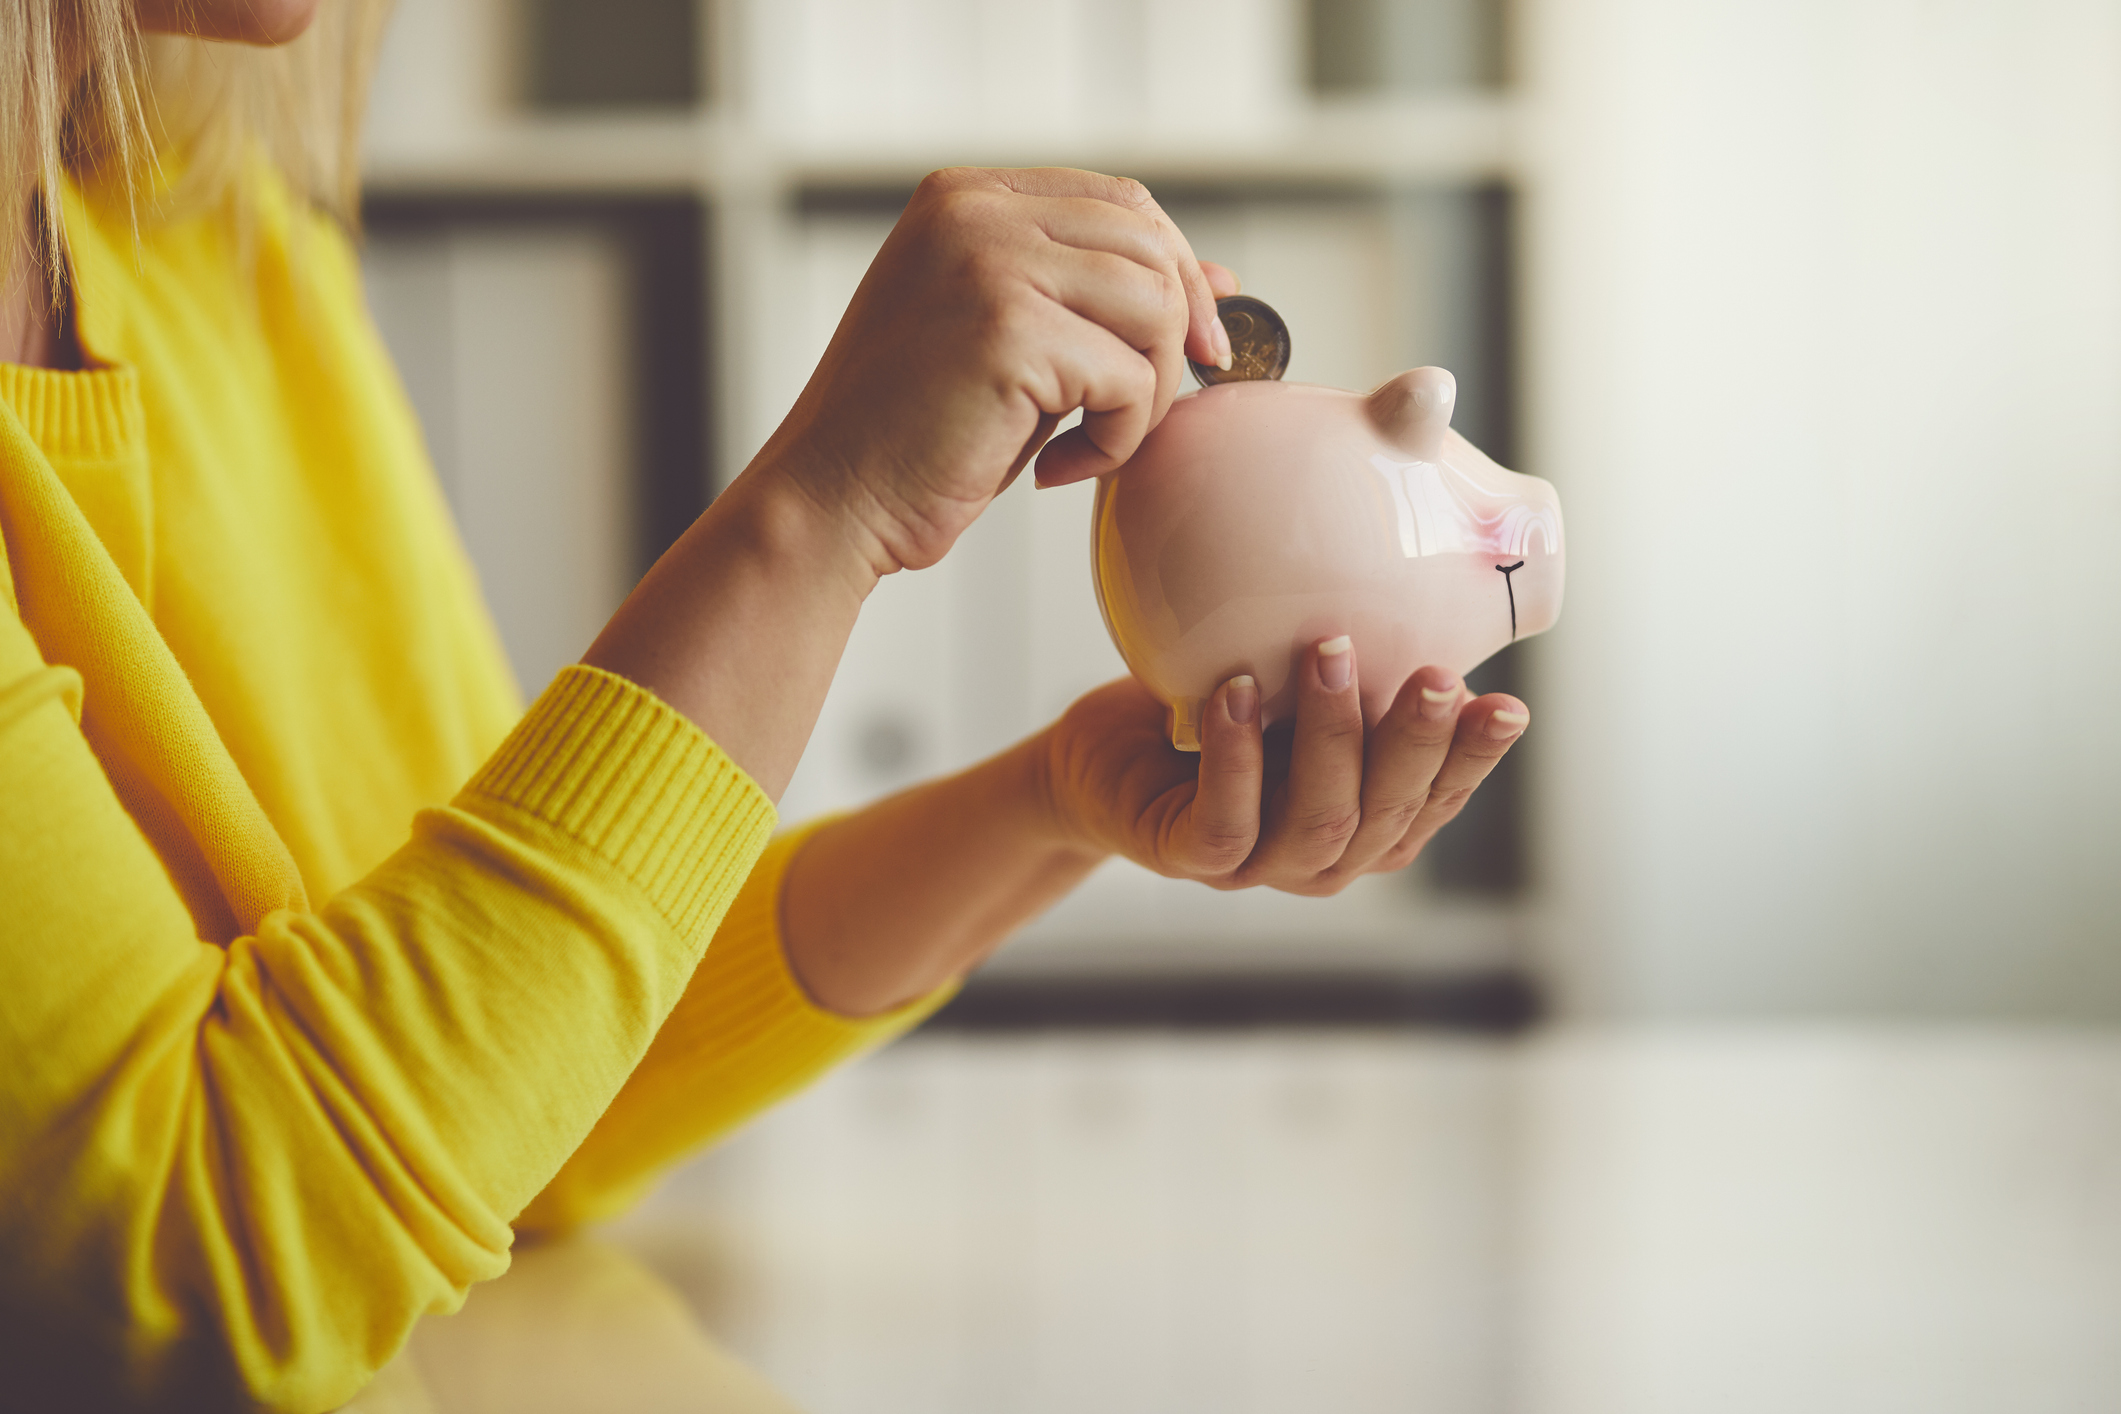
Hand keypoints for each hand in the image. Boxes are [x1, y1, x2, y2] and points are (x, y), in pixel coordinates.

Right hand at [758, 166, 1235, 574]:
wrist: (829, 502)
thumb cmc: (913, 436)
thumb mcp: (1013, 342)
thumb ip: (1095, 297)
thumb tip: (1222, 279)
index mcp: (964, 198)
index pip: (1121, 201)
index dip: (1177, 270)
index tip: (1192, 346)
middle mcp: (973, 212)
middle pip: (1150, 244)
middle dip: (1175, 334)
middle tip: (1145, 411)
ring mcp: (989, 263)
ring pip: (1153, 307)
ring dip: (1146, 394)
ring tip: (1090, 441)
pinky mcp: (1008, 331)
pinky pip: (1129, 379)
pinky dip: (1115, 440)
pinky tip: (1054, 468)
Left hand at [1036, 641, 1529, 893]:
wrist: (1106, 759)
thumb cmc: (1221, 712)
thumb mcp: (1298, 682)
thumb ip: (1359, 661)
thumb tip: (1424, 562)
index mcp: (1370, 821)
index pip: (1437, 798)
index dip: (1474, 760)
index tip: (1509, 706)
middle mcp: (1327, 855)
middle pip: (1387, 814)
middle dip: (1416, 744)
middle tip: (1437, 675)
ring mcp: (1260, 865)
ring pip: (1319, 822)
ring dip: (1331, 736)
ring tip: (1329, 652)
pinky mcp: (1189, 857)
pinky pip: (1224, 821)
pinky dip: (1237, 757)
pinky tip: (1238, 693)